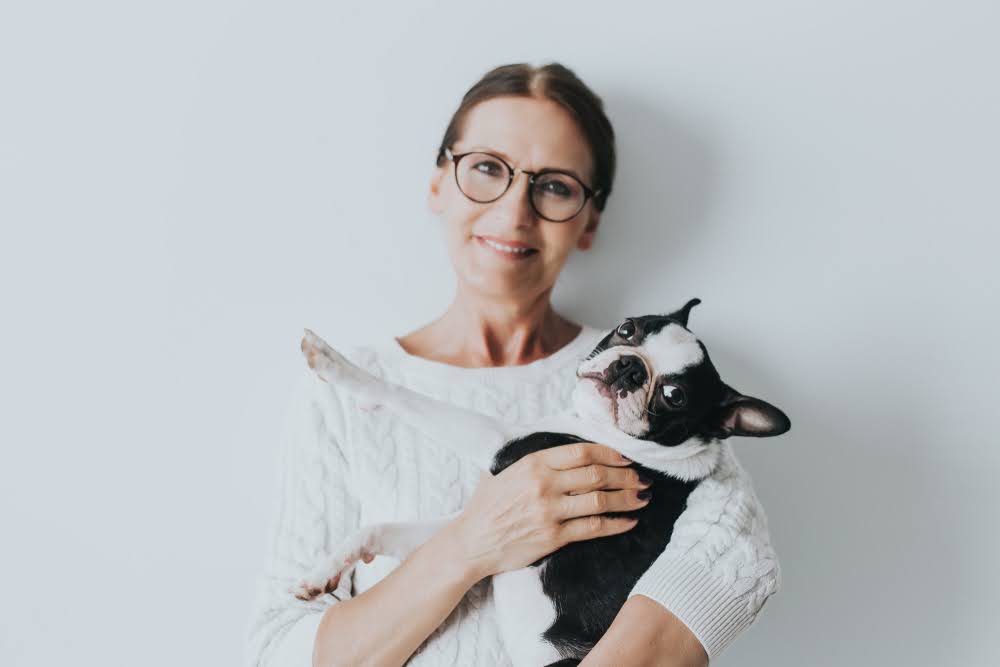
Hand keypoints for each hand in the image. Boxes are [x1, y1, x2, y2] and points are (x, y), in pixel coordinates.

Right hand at [448, 442, 650, 579]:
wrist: (472, 541)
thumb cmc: (486, 505)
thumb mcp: (504, 470)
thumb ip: (532, 459)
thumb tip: (562, 450)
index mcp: (533, 463)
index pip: (582, 452)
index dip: (609, 453)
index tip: (625, 457)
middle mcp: (544, 484)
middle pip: (597, 474)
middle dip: (625, 475)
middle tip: (641, 477)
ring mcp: (550, 512)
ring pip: (600, 500)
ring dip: (627, 498)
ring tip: (642, 497)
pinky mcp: (553, 537)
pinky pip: (593, 528)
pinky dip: (616, 524)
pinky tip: (629, 522)